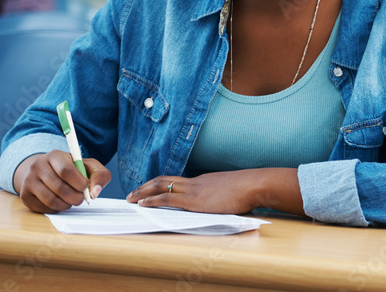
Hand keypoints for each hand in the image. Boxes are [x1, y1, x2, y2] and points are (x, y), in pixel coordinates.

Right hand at [13, 151, 110, 213]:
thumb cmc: (71, 169)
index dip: (79, 183)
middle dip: (76, 197)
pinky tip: (60, 202)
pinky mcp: (25, 196)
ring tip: (72, 200)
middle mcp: (38, 166)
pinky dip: (57, 209)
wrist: (44, 171)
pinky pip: (44, 208)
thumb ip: (99, 175)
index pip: (66, 171)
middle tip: (81, 198)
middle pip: (59, 188)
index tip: (85, 187)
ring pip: (51, 200)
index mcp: (54, 155)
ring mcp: (28, 181)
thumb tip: (95, 192)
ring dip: (67, 205)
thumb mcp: (88, 166)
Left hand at [127, 168, 301, 214]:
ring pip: (162, 187)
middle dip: (145, 186)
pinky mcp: (195, 201)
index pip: (176, 181)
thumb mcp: (230, 192)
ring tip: (131, 198)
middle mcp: (195, 182)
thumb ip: (220, 197)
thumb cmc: (248, 189)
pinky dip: (153, 200)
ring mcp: (194, 190)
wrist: (254, 184)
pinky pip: (168, 199)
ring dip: (143, 192)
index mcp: (203, 181)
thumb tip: (220, 205)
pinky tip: (143, 204)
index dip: (159, 185)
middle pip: (164, 180)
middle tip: (131, 193)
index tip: (148, 189)